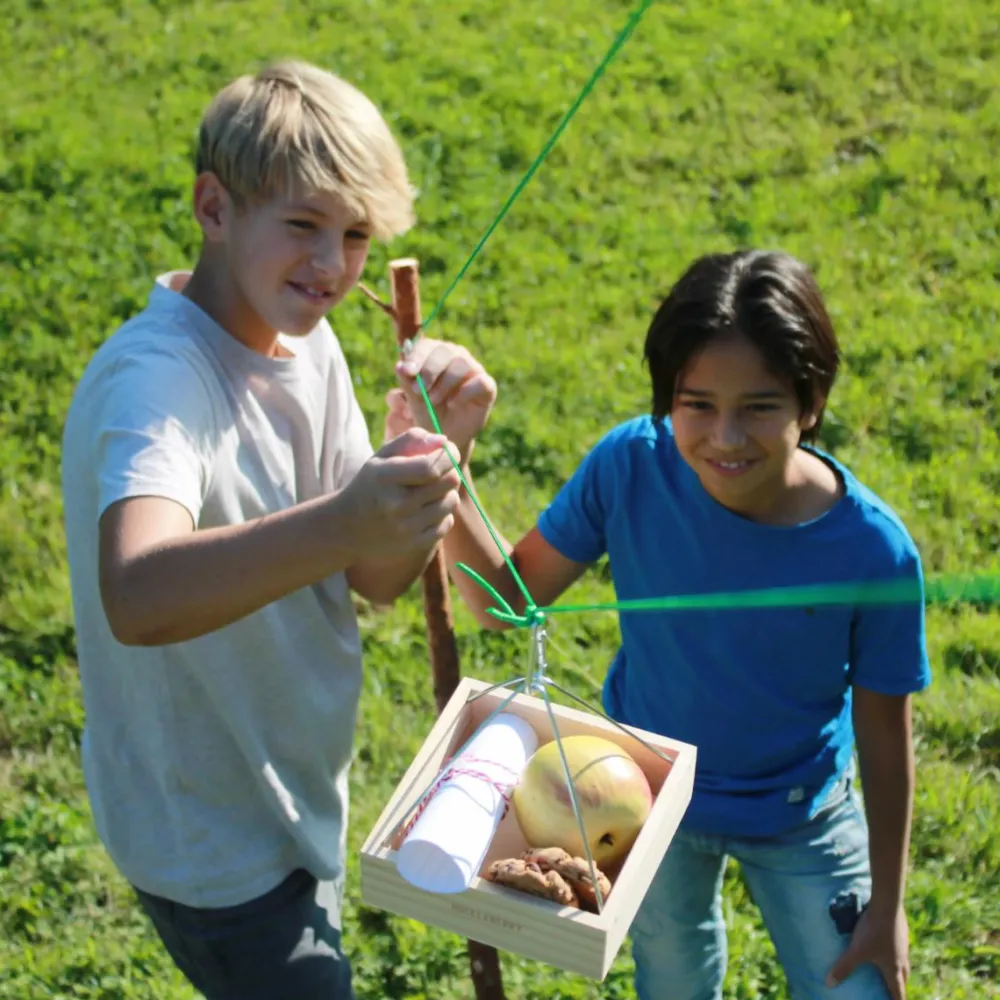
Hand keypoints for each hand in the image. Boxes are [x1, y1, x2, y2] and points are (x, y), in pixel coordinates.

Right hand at [337, 427, 461, 557]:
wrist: (347, 527)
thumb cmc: (371, 484)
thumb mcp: (381, 457)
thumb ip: (411, 440)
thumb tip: (443, 441)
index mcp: (385, 478)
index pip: (430, 467)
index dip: (449, 455)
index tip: (450, 450)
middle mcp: (396, 505)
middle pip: (448, 482)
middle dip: (451, 471)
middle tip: (442, 470)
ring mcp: (406, 528)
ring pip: (451, 502)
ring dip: (447, 493)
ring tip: (431, 491)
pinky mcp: (414, 545)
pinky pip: (446, 523)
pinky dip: (443, 514)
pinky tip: (426, 510)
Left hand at [386, 337, 496, 462]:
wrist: (446, 437)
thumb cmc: (429, 414)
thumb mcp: (414, 400)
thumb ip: (408, 382)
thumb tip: (400, 365)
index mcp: (435, 355)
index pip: (427, 345)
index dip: (416, 356)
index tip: (407, 371)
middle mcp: (456, 357)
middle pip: (445, 350)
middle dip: (429, 370)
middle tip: (419, 391)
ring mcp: (474, 370)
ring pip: (462, 363)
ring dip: (445, 383)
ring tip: (434, 400)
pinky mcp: (488, 386)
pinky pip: (479, 382)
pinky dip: (464, 393)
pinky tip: (452, 404)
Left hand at [827, 903, 908, 998]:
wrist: (887, 905)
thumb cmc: (873, 931)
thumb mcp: (857, 951)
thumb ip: (844, 967)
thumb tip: (829, 983)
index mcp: (894, 969)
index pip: (898, 992)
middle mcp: (902, 959)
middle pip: (903, 978)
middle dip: (898, 987)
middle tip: (892, 990)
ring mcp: (904, 944)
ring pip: (903, 962)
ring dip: (897, 969)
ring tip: (889, 969)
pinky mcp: (901, 931)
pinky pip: (900, 947)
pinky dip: (894, 952)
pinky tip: (886, 945)